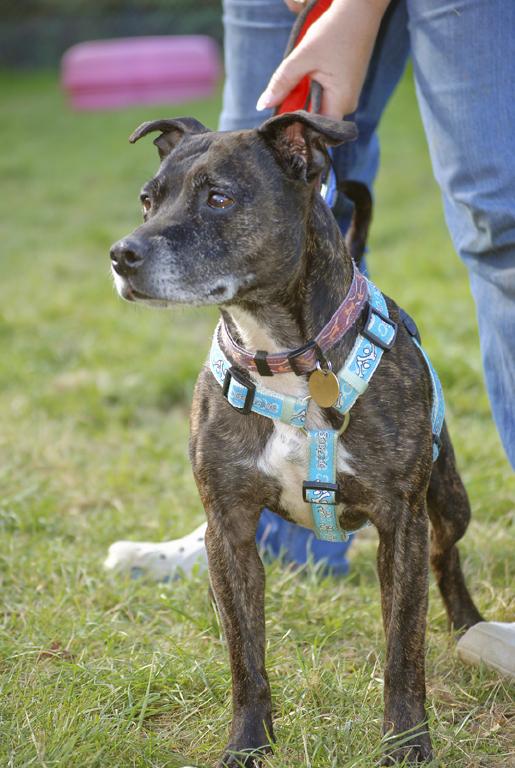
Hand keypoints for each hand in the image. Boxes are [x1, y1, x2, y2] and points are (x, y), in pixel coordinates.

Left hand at [257, 0, 390, 118]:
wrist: (359, 9)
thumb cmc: (334, 31)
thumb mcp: (303, 56)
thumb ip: (282, 82)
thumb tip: (262, 106)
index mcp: (341, 103)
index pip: (314, 129)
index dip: (295, 127)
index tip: (278, 121)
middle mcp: (347, 105)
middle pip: (315, 120)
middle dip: (296, 110)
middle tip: (282, 96)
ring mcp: (347, 96)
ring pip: (318, 107)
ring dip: (302, 98)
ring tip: (299, 80)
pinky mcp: (345, 87)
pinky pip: (324, 97)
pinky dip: (311, 90)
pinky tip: (308, 75)